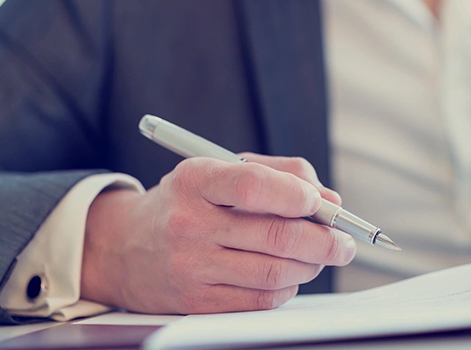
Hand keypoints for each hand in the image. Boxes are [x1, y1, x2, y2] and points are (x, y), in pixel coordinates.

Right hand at [80, 154, 353, 313]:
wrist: (125, 246)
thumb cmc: (187, 200)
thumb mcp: (221, 168)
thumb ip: (279, 173)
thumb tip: (328, 198)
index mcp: (196, 180)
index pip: (252, 185)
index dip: (295, 195)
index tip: (322, 202)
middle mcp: (190, 223)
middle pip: (274, 235)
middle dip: (324, 240)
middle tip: (345, 241)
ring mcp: (191, 266)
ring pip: (273, 272)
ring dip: (311, 265)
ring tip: (322, 255)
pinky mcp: (196, 302)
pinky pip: (259, 300)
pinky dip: (286, 286)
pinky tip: (289, 273)